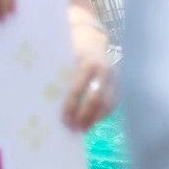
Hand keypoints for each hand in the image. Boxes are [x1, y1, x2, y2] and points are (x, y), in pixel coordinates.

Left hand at [60, 8, 115, 130]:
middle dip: (85, 116)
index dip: (70, 106)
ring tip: (84, 129)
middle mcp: (104, 70)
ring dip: (96, 118)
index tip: (64, 120)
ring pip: (108, 103)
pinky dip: (104, 113)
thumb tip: (48, 99)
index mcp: (87, 62)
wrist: (93, 38)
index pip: (78, 89)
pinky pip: (114, 101)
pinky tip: (94, 122)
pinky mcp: (120, 82)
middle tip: (75, 129)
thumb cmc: (72, 47)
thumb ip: (60, 75)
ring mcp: (115, 76)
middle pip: (96, 99)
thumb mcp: (64, 56)